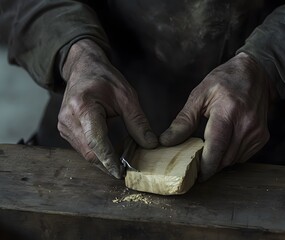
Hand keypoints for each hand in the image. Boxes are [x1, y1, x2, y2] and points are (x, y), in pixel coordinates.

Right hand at [58, 39, 157, 178]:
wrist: (83, 69)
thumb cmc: (105, 78)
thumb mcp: (127, 96)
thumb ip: (137, 121)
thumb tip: (150, 144)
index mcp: (83, 107)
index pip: (96, 141)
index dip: (109, 159)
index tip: (120, 173)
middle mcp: (68, 119)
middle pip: (90, 152)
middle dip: (108, 163)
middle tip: (128, 169)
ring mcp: (64, 126)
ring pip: (86, 153)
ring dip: (103, 160)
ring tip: (122, 161)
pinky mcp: (65, 130)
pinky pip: (83, 148)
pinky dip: (97, 153)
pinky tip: (111, 152)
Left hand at [160, 52, 274, 180]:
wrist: (255, 73)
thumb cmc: (224, 81)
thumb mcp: (199, 95)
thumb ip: (184, 120)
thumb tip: (167, 141)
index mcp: (227, 112)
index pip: (216, 148)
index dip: (204, 166)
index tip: (193, 175)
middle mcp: (246, 125)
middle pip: (225, 159)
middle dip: (209, 166)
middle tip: (195, 164)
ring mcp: (257, 132)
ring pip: (233, 160)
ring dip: (219, 161)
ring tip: (208, 153)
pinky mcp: (262, 137)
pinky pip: (243, 156)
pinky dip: (230, 156)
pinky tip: (223, 145)